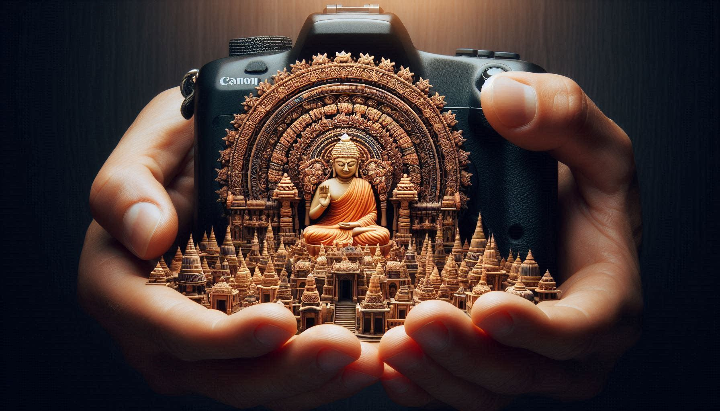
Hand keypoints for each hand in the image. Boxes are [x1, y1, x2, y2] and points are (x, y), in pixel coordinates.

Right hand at [79, 88, 381, 408]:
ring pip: (253, 387)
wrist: (205, 157)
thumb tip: (146, 236)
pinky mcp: (237, 348)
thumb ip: (125, 188)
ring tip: (367, 361)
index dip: (220, 336)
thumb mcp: (146, 146)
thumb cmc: (178, 146)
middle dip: (284, 370)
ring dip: (313, 382)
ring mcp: (197, 347)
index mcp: (117, 285)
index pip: (166, 326)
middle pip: (217, 374)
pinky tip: (362, 362)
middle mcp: (153, 330)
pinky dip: (320, 378)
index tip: (279, 323)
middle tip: (346, 348)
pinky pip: (275, 377)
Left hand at [378, 72, 641, 409]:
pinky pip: (457, 390)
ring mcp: (524, 359)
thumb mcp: (590, 140)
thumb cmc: (583, 191)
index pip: (582, 329)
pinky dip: (423, 387)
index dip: (538, 329)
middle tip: (420, 322)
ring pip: (486, 390)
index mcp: (606, 299)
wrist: (555, 217)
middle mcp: (568, 344)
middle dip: (470, 354)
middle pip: (524, 371)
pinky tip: (391, 366)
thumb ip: (561, 114)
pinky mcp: (486, 363)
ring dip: (438, 375)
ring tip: (394, 344)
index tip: (488, 307)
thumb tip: (505, 100)